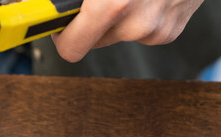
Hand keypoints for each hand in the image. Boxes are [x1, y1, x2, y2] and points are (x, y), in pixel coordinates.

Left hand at [52, 0, 202, 61]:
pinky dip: (137, 15)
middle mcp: (137, 24)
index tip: (57, 23)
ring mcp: (158, 30)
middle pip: (93, 40)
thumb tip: (48, 1)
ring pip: (117, 34)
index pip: (71, 48)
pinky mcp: (172, 31)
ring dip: (115, 17)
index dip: (60, 33)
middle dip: (89, 20)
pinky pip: (140, 30)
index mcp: (113, 5)